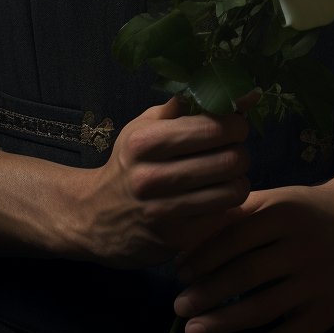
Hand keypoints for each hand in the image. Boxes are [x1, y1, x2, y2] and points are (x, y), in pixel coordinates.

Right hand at [75, 92, 259, 270]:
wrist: (94, 217)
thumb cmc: (129, 164)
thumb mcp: (144, 126)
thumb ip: (185, 105)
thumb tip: (239, 92)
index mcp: (147, 142)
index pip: (215, 127)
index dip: (236, 125)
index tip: (234, 127)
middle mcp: (153, 177)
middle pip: (231, 159)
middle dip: (240, 152)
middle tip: (231, 152)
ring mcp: (164, 212)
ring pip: (234, 190)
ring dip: (238, 181)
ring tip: (226, 177)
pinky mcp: (176, 240)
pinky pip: (224, 216)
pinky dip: (226, 205)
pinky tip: (213, 198)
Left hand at [171, 177, 333, 332]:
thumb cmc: (305, 213)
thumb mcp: (274, 201)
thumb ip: (234, 218)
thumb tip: (185, 249)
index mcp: (285, 214)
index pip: (235, 238)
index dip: (204, 258)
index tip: (180, 273)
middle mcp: (303, 248)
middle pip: (246, 275)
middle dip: (207, 294)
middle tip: (179, 307)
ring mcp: (317, 283)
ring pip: (262, 309)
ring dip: (222, 324)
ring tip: (192, 332)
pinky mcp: (325, 315)